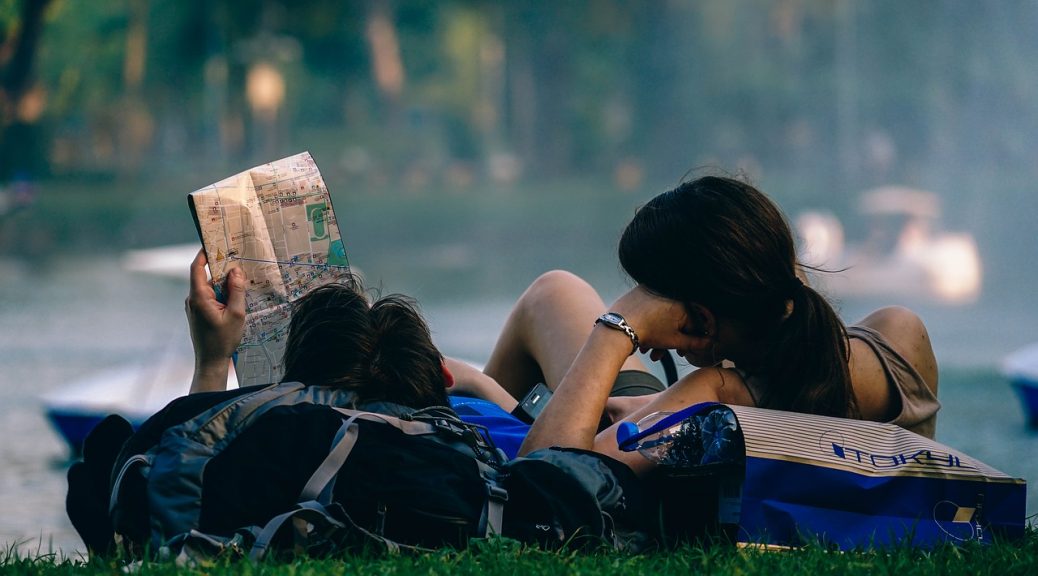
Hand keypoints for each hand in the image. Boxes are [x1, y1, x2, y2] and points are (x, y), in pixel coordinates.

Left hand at [186, 249, 245, 369]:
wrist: (210, 361)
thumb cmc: (223, 340)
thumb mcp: (236, 314)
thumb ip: (236, 291)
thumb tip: (236, 271)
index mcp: (198, 297)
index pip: (197, 268)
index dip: (203, 254)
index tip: (214, 243)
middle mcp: (193, 299)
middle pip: (207, 276)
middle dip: (222, 271)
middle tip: (239, 264)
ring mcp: (194, 306)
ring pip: (210, 287)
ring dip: (224, 286)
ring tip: (241, 286)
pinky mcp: (198, 312)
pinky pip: (209, 296)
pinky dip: (221, 295)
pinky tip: (234, 300)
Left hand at [609, 285, 698, 357]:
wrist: (618, 326)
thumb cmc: (648, 333)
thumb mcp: (674, 341)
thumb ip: (695, 343)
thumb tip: (710, 343)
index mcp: (683, 302)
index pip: (694, 323)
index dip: (691, 340)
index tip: (684, 351)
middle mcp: (671, 293)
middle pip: (676, 321)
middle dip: (671, 341)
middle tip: (664, 354)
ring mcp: (655, 290)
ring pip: (663, 316)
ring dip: (658, 336)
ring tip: (649, 352)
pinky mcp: (641, 290)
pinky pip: (652, 308)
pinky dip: (650, 322)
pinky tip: (642, 338)